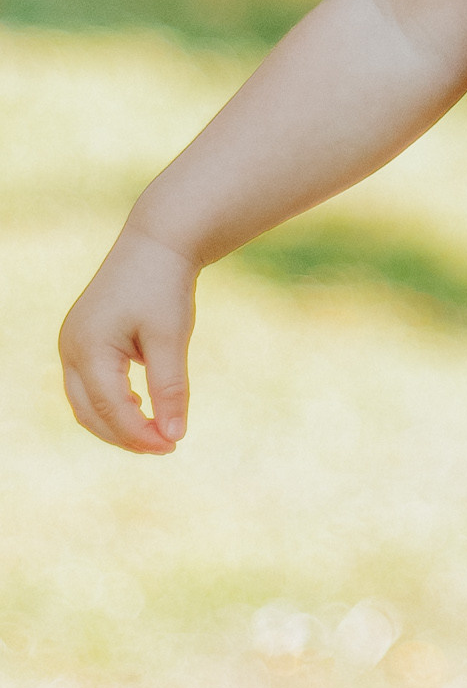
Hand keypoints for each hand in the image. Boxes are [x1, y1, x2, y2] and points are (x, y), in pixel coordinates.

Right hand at [59, 227, 196, 454]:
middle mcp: (71, 348)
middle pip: (90, 413)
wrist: (157, 241)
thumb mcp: (171, 338)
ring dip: (117, 421)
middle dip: (126, 435)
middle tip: (166, 445)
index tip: (173, 445)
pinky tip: (141, 404)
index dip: (141, 434)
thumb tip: (175, 435)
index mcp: (88, 348)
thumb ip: (170, 388)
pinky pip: (89, 384)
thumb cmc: (165, 286)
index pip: (111, 409)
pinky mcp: (82, 339)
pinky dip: (112, 402)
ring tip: (155, 430)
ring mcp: (72, 343)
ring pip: (86, 402)